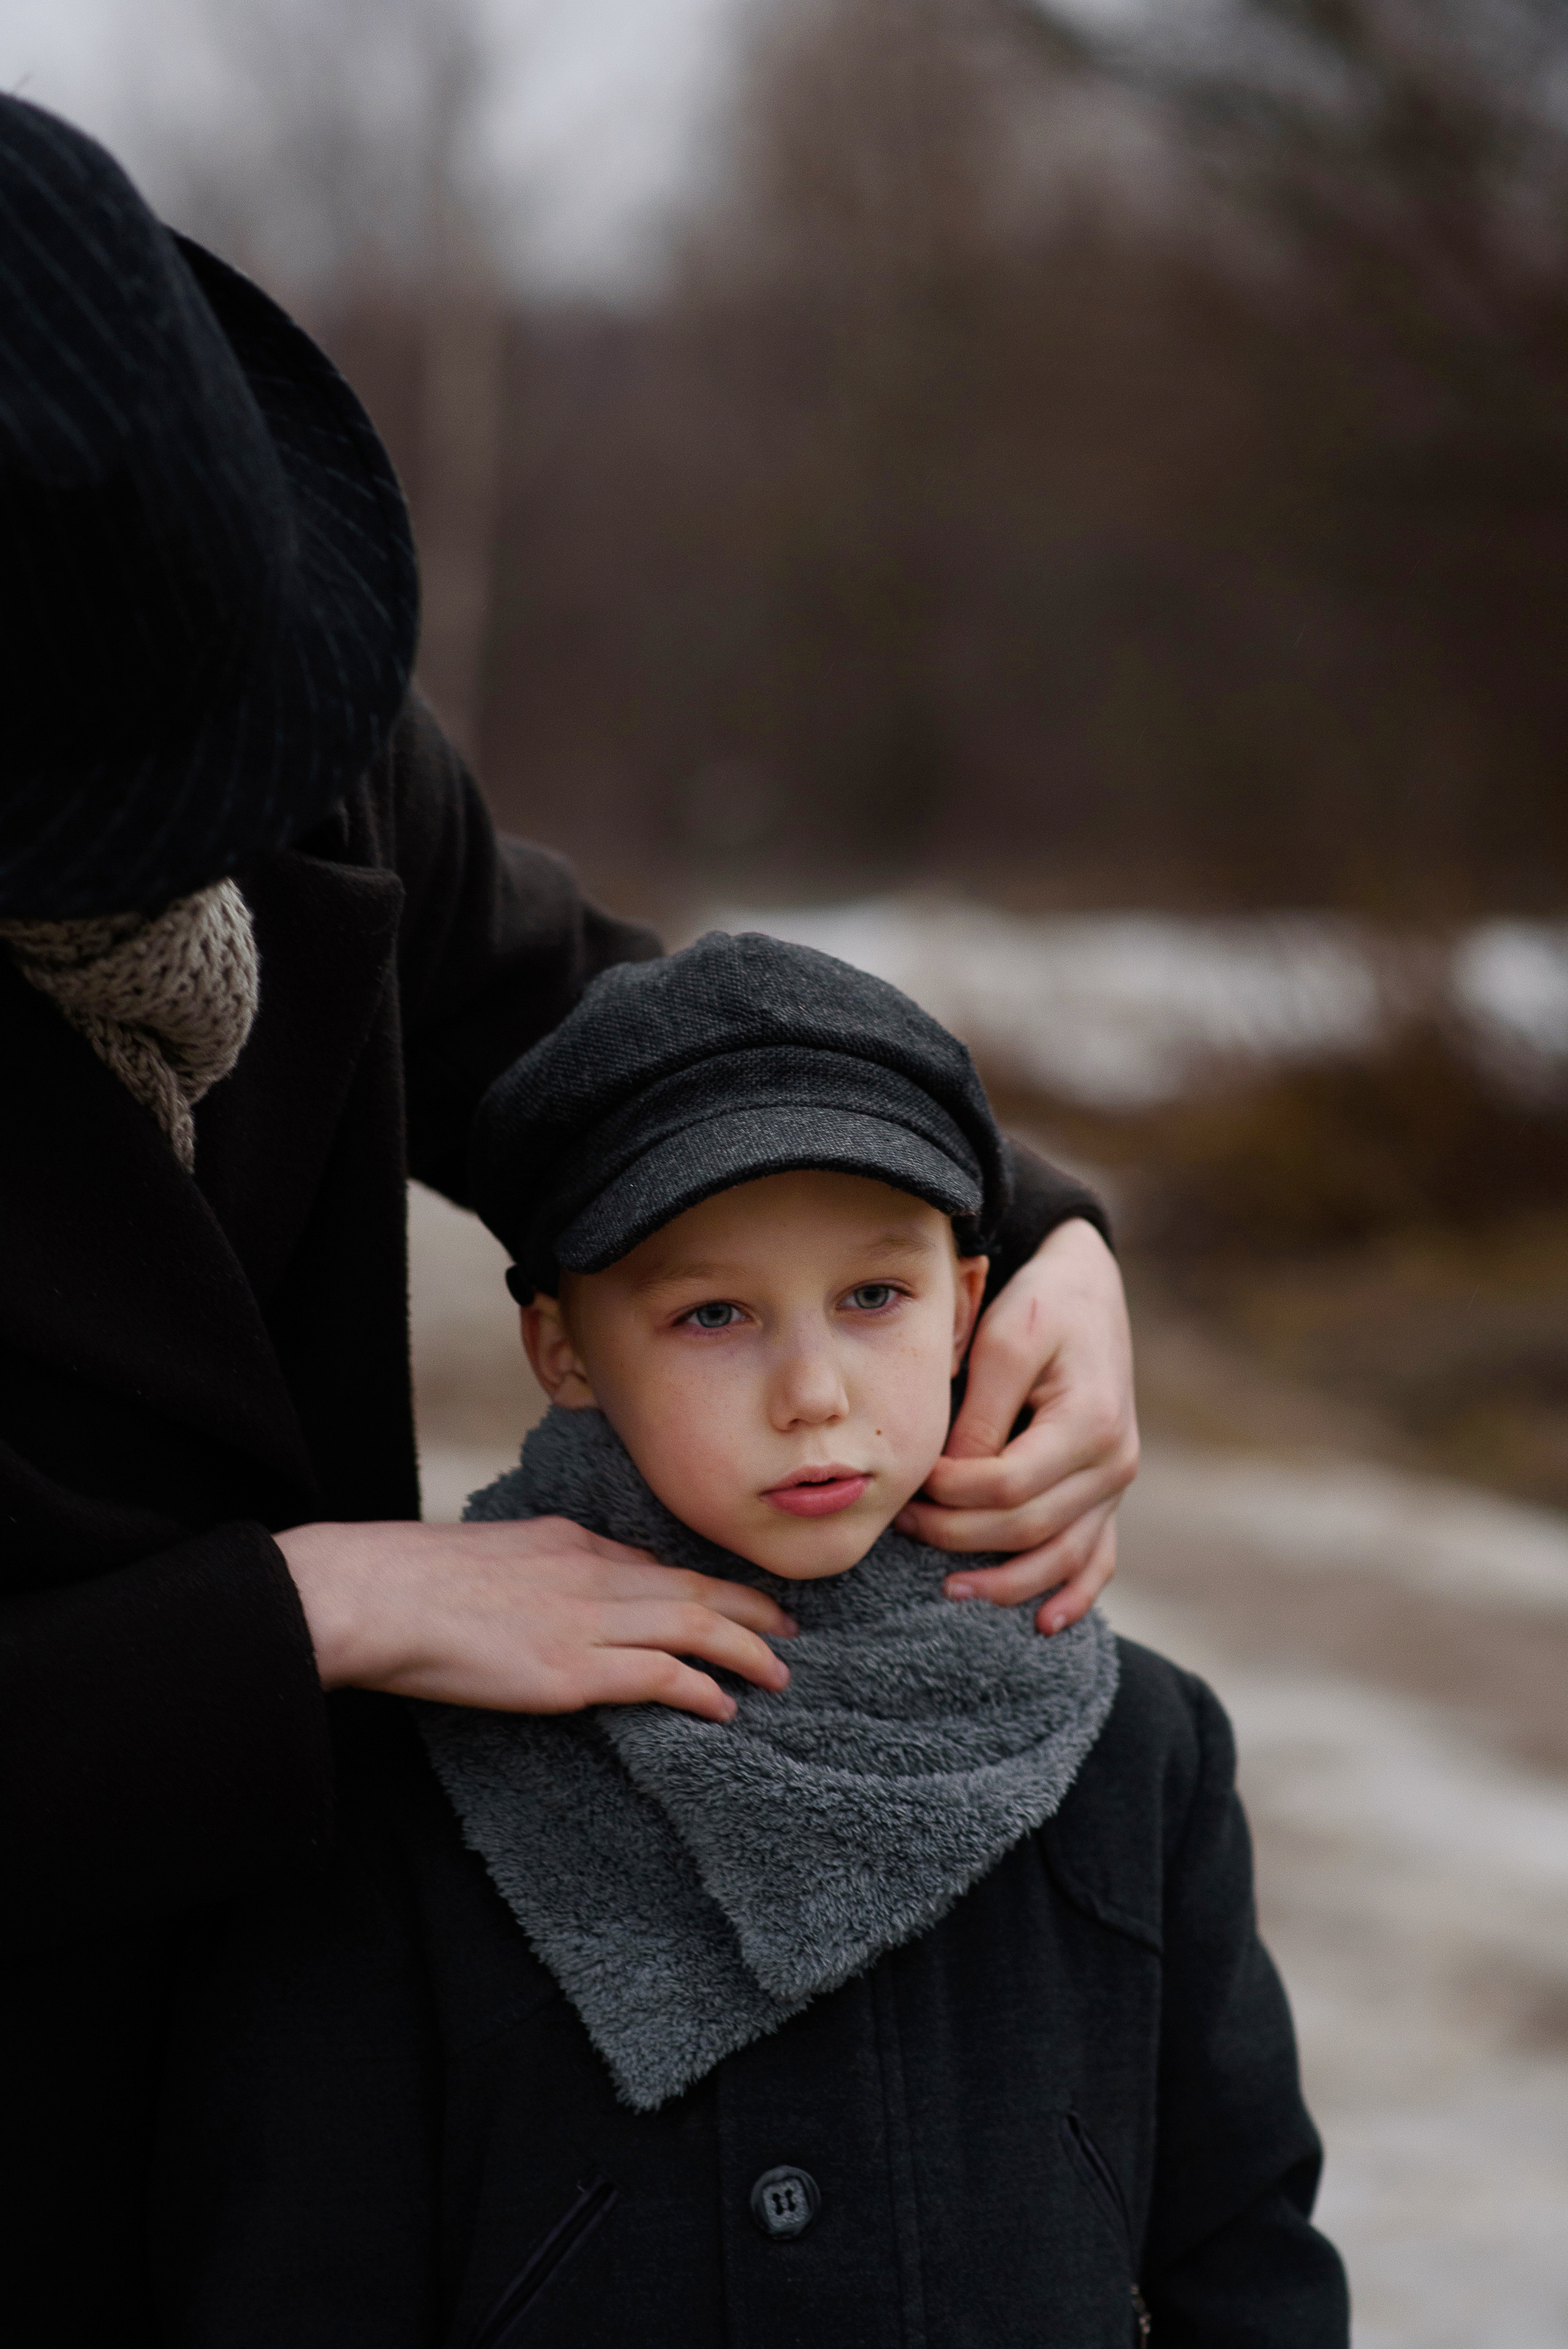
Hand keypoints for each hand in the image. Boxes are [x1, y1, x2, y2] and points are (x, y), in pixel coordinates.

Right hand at [276, 1514, 795, 1722]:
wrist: (373, 1595)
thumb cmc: (405, 1583)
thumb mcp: (482, 1560)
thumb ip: (527, 1576)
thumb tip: (540, 1606)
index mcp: (564, 1544)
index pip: (649, 1564)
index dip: (699, 1584)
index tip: (730, 1600)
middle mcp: (587, 1575)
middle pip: (689, 1587)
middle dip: (747, 1608)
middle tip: (790, 1628)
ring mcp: (583, 1622)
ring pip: (692, 1626)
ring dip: (745, 1649)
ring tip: (780, 1672)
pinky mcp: (570, 1672)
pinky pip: (659, 1676)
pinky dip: (701, 1688)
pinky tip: (726, 1707)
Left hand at [894, 1217, 1137, 1633]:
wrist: (1089, 1290)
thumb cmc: (1042, 1307)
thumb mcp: (1005, 1340)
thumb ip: (980, 1415)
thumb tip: (950, 1482)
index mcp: (1090, 1422)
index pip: (1008, 1485)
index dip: (951, 1494)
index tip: (910, 1480)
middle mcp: (1114, 1462)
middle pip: (1028, 1527)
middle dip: (958, 1535)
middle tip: (903, 1526)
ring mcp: (1115, 1484)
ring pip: (1061, 1557)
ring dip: (1006, 1584)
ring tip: (948, 1592)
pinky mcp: (1108, 1494)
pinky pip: (1098, 1557)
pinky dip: (1075, 1594)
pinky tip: (1044, 1624)